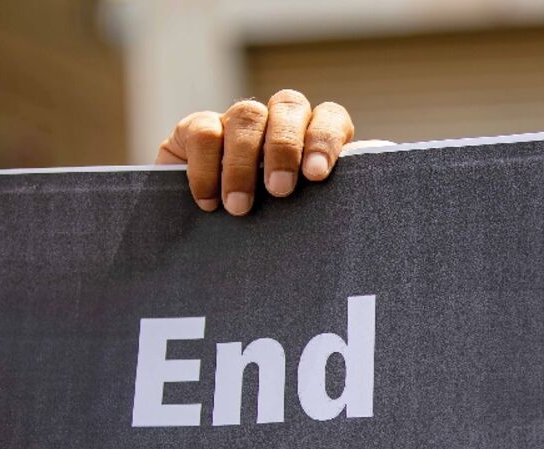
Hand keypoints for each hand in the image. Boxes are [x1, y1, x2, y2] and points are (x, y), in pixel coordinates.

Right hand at [156, 90, 354, 215]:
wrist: (210, 249)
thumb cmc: (273, 232)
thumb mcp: (301, 218)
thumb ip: (322, 204)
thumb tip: (347, 206)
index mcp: (312, 137)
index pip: (329, 117)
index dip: (325, 139)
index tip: (316, 175)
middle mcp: (277, 120)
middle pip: (288, 106)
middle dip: (284, 147)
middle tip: (279, 190)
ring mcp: (237, 122)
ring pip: (246, 115)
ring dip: (243, 163)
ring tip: (239, 207)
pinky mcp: (196, 129)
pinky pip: (203, 133)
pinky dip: (205, 169)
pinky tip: (209, 203)